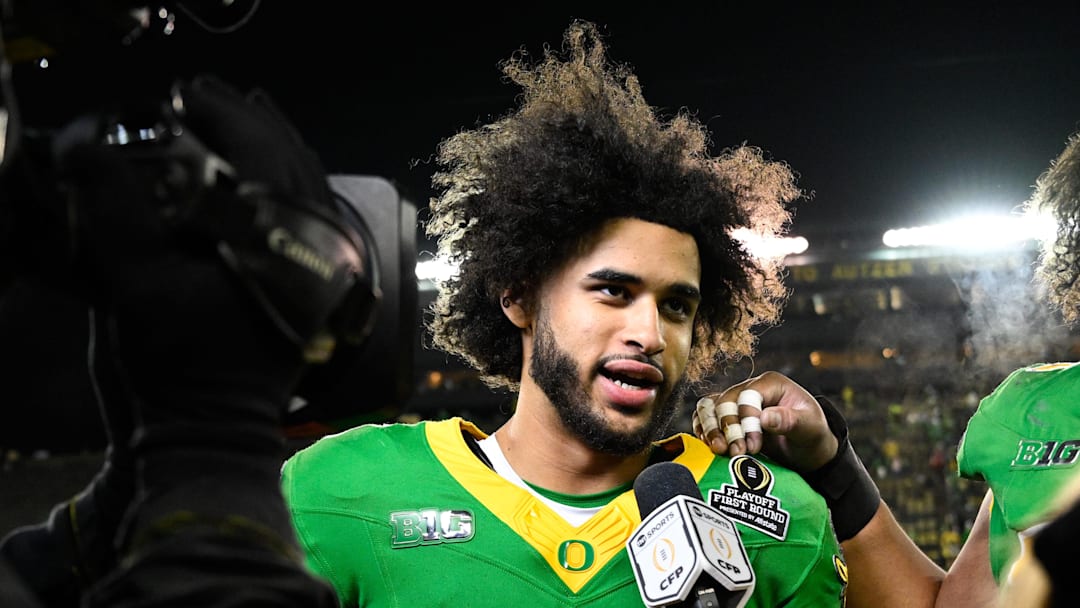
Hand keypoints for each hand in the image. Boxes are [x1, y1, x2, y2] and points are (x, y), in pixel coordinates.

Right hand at [692, 371, 838, 471]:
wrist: (806, 450)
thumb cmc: (811, 435)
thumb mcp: (810, 428)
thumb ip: (789, 420)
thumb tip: (765, 417)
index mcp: (771, 383)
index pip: (748, 396)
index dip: (747, 421)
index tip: (754, 447)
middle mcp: (749, 388)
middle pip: (725, 401)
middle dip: (727, 428)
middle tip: (735, 452)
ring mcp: (735, 402)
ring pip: (709, 407)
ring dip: (710, 428)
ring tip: (718, 450)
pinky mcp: (726, 418)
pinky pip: (705, 418)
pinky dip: (703, 431)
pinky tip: (708, 446)